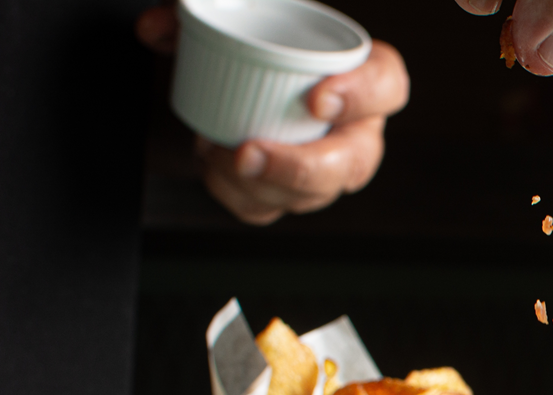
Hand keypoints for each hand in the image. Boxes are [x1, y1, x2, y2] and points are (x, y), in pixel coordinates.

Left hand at [136, 6, 409, 224]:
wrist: (242, 72)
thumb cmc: (261, 40)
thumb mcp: (235, 12)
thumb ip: (196, 9)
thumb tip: (156, 29)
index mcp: (365, 75)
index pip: (387, 87)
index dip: (361, 98)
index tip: (315, 98)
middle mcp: (357, 128)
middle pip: (353, 162)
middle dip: (302, 167)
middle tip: (249, 150)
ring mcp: (329, 167)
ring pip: (313, 196)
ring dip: (260, 186)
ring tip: (216, 156)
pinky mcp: (293, 192)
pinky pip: (273, 208)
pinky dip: (239, 197)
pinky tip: (215, 171)